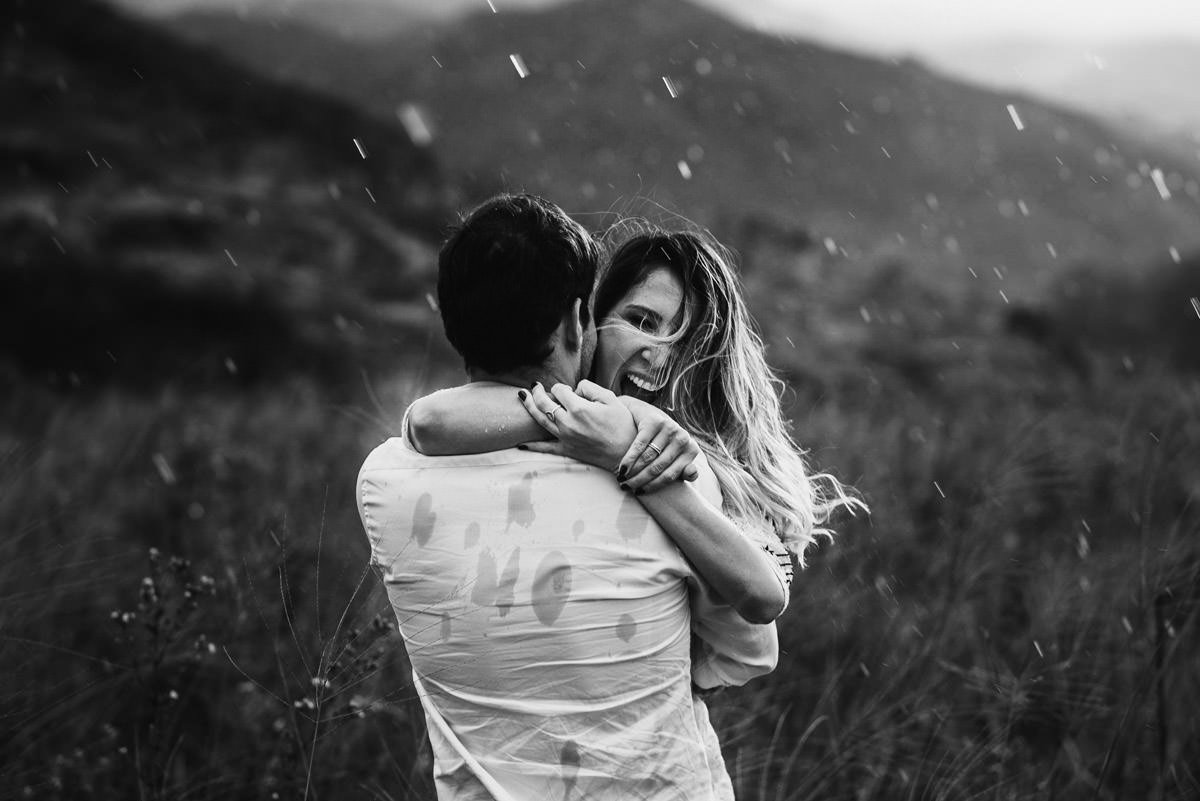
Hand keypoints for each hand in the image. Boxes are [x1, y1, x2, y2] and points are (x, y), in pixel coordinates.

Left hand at [515, 380, 636, 471]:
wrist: (626, 454)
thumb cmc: (623, 425)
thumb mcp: (611, 399)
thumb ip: (591, 388)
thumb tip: (575, 388)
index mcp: (579, 408)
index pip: (560, 390)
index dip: (562, 387)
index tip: (569, 390)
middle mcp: (568, 422)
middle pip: (544, 403)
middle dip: (537, 392)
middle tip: (534, 385)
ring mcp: (565, 437)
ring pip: (540, 420)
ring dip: (529, 407)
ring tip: (522, 397)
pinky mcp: (566, 450)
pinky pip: (545, 448)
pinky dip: (533, 445)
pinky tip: (521, 443)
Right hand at [615, 396, 700, 492]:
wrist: (650, 415)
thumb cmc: (664, 443)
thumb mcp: (676, 456)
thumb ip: (684, 469)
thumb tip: (692, 474)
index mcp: (691, 450)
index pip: (670, 475)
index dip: (653, 486)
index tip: (639, 492)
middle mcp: (683, 438)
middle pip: (658, 467)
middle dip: (640, 480)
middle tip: (626, 487)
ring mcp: (670, 428)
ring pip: (648, 458)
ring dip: (633, 471)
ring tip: (622, 479)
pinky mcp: (654, 422)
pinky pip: (639, 445)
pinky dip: (629, 458)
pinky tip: (621, 467)